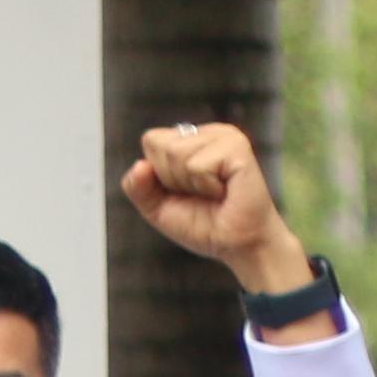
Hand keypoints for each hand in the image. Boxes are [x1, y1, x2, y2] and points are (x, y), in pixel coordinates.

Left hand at [122, 122, 314, 298]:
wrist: (237, 245)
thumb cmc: (204, 224)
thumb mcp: (158, 208)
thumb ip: (138, 187)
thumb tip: (139, 165)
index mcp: (191, 139)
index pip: (151, 141)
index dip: (158, 174)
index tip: (184, 190)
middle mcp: (209, 132)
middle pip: (159, 145)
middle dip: (172, 179)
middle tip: (201, 194)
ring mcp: (225, 136)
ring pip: (175, 153)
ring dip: (190, 184)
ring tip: (214, 193)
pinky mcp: (237, 147)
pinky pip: (196, 165)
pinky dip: (205, 187)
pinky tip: (225, 191)